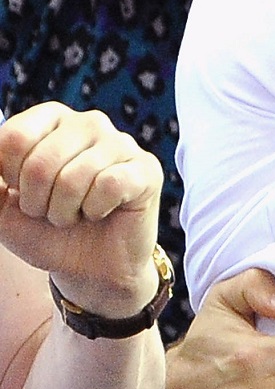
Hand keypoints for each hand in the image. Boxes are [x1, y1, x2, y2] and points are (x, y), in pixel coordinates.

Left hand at [0, 103, 160, 313]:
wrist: (88, 268)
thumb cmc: (46, 231)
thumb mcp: (1, 207)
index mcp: (52, 120)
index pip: (14, 137)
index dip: (9, 178)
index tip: (22, 192)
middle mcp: (89, 123)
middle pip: (42, 162)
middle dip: (37, 202)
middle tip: (50, 212)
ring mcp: (122, 144)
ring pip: (75, 177)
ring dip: (65, 212)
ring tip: (75, 215)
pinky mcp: (146, 169)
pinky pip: (110, 184)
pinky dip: (96, 209)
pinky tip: (102, 212)